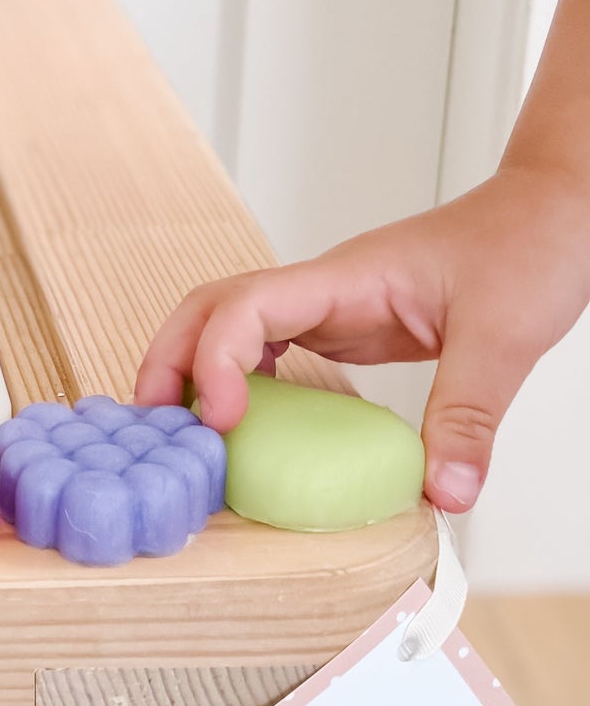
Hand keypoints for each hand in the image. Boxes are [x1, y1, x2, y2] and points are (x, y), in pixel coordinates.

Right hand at [134, 165, 589, 510]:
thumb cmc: (531, 243)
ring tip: (186, 437)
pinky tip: (249, 426)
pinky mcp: (350, 327)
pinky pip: (271, 349)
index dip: (213, 359)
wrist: (557, 213)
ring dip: (196, 373)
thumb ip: (468, 417)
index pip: (243, 304)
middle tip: (155, 430)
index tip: (220, 418)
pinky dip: (243, 384)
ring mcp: (333, 306)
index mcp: (346, 276)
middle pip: (210, 310)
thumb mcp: (505, 335)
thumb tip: (441, 493)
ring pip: (232, 328)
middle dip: (170, 363)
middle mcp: (325, 289)